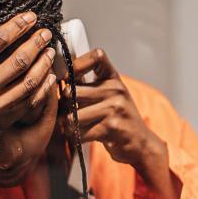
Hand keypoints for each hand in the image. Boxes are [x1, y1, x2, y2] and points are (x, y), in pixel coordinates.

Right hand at [0, 11, 57, 161]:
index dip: (17, 26)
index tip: (30, 17)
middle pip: (19, 60)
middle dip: (36, 43)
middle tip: (46, 32)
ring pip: (29, 82)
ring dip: (44, 64)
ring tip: (51, 52)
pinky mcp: (2, 120)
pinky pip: (30, 103)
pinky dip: (43, 88)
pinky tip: (49, 77)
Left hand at [61, 47, 163, 167]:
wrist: (139, 141)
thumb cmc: (118, 117)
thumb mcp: (109, 94)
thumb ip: (87, 84)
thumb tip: (58, 76)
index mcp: (113, 78)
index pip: (96, 56)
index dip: (77, 64)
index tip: (68, 77)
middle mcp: (116, 90)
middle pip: (72, 91)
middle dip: (63, 105)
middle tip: (67, 111)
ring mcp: (115, 108)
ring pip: (72, 115)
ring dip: (68, 124)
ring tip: (74, 125)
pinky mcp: (111, 128)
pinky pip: (80, 132)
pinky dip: (76, 137)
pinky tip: (82, 135)